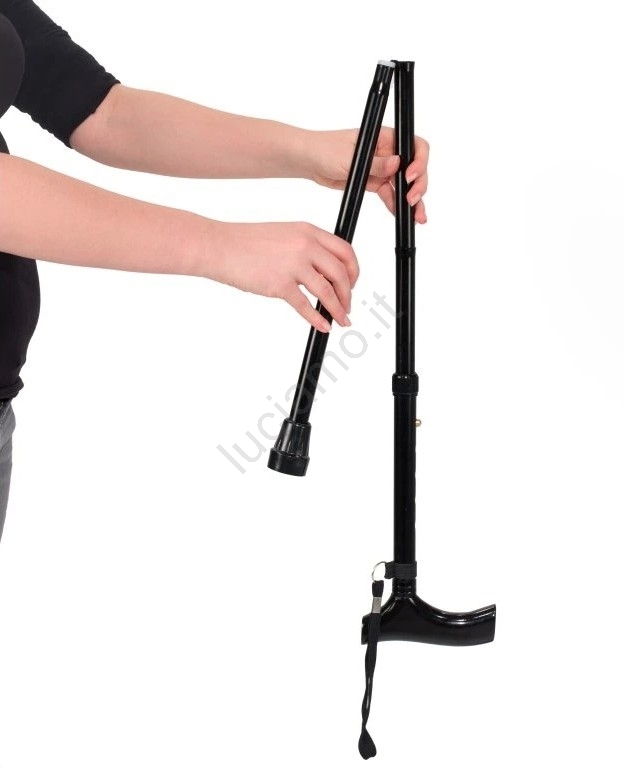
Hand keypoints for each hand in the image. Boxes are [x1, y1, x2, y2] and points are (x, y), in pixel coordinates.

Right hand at [207, 221, 358, 332]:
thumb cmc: (246, 243)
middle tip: (348, 306)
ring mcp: (293, 265)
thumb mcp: (284, 235)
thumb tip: (323, 271)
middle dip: (348, 294)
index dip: (354, 271)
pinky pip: (306, 306)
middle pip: (341, 273)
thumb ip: (305, 248)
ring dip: (338, 309)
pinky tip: (323, 326)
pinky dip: (318, 319)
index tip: (352, 284)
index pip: (345, 251)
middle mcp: (305, 245)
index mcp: (308, 230)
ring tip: (341, 320)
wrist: (219, 246)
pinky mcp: (279, 284)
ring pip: (328, 291)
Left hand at [303, 127, 428, 223]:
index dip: (419, 161)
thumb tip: (397, 164)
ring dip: (411, 199)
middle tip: (412, 201)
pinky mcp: (374, 182)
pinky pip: (390, 194)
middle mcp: (388, 151)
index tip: (410, 177)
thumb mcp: (351, 156)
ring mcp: (382, 168)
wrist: (309, 161)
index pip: (414, 145)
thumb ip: (375, 163)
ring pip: (404, 184)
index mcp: (385, 137)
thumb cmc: (326, 149)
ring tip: (416, 216)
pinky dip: (396, 204)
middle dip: (418, 185)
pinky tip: (401, 214)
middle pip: (414, 167)